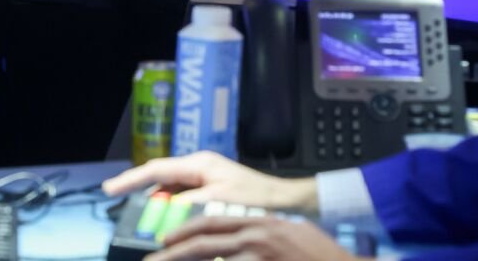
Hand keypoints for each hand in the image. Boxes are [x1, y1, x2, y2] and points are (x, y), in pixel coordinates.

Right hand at [102, 152, 317, 212]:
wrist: (286, 203)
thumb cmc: (257, 200)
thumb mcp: (219, 202)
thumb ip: (189, 206)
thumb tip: (164, 213)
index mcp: (199, 164)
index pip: (156, 169)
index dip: (131, 179)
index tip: (110, 189)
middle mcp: (200, 168)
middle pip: (161, 180)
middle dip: (142, 195)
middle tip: (125, 212)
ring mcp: (205, 179)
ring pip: (171, 193)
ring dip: (159, 207)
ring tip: (144, 224)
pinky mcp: (211, 192)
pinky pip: (184, 201)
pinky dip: (174, 213)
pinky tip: (169, 227)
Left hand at [148, 216, 368, 260]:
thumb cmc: (323, 255)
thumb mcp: (292, 232)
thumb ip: (265, 232)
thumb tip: (241, 238)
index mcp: (261, 222)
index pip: (214, 221)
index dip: (187, 230)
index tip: (167, 239)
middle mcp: (258, 237)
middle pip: (205, 243)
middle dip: (174, 253)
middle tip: (153, 259)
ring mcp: (260, 257)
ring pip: (214, 260)